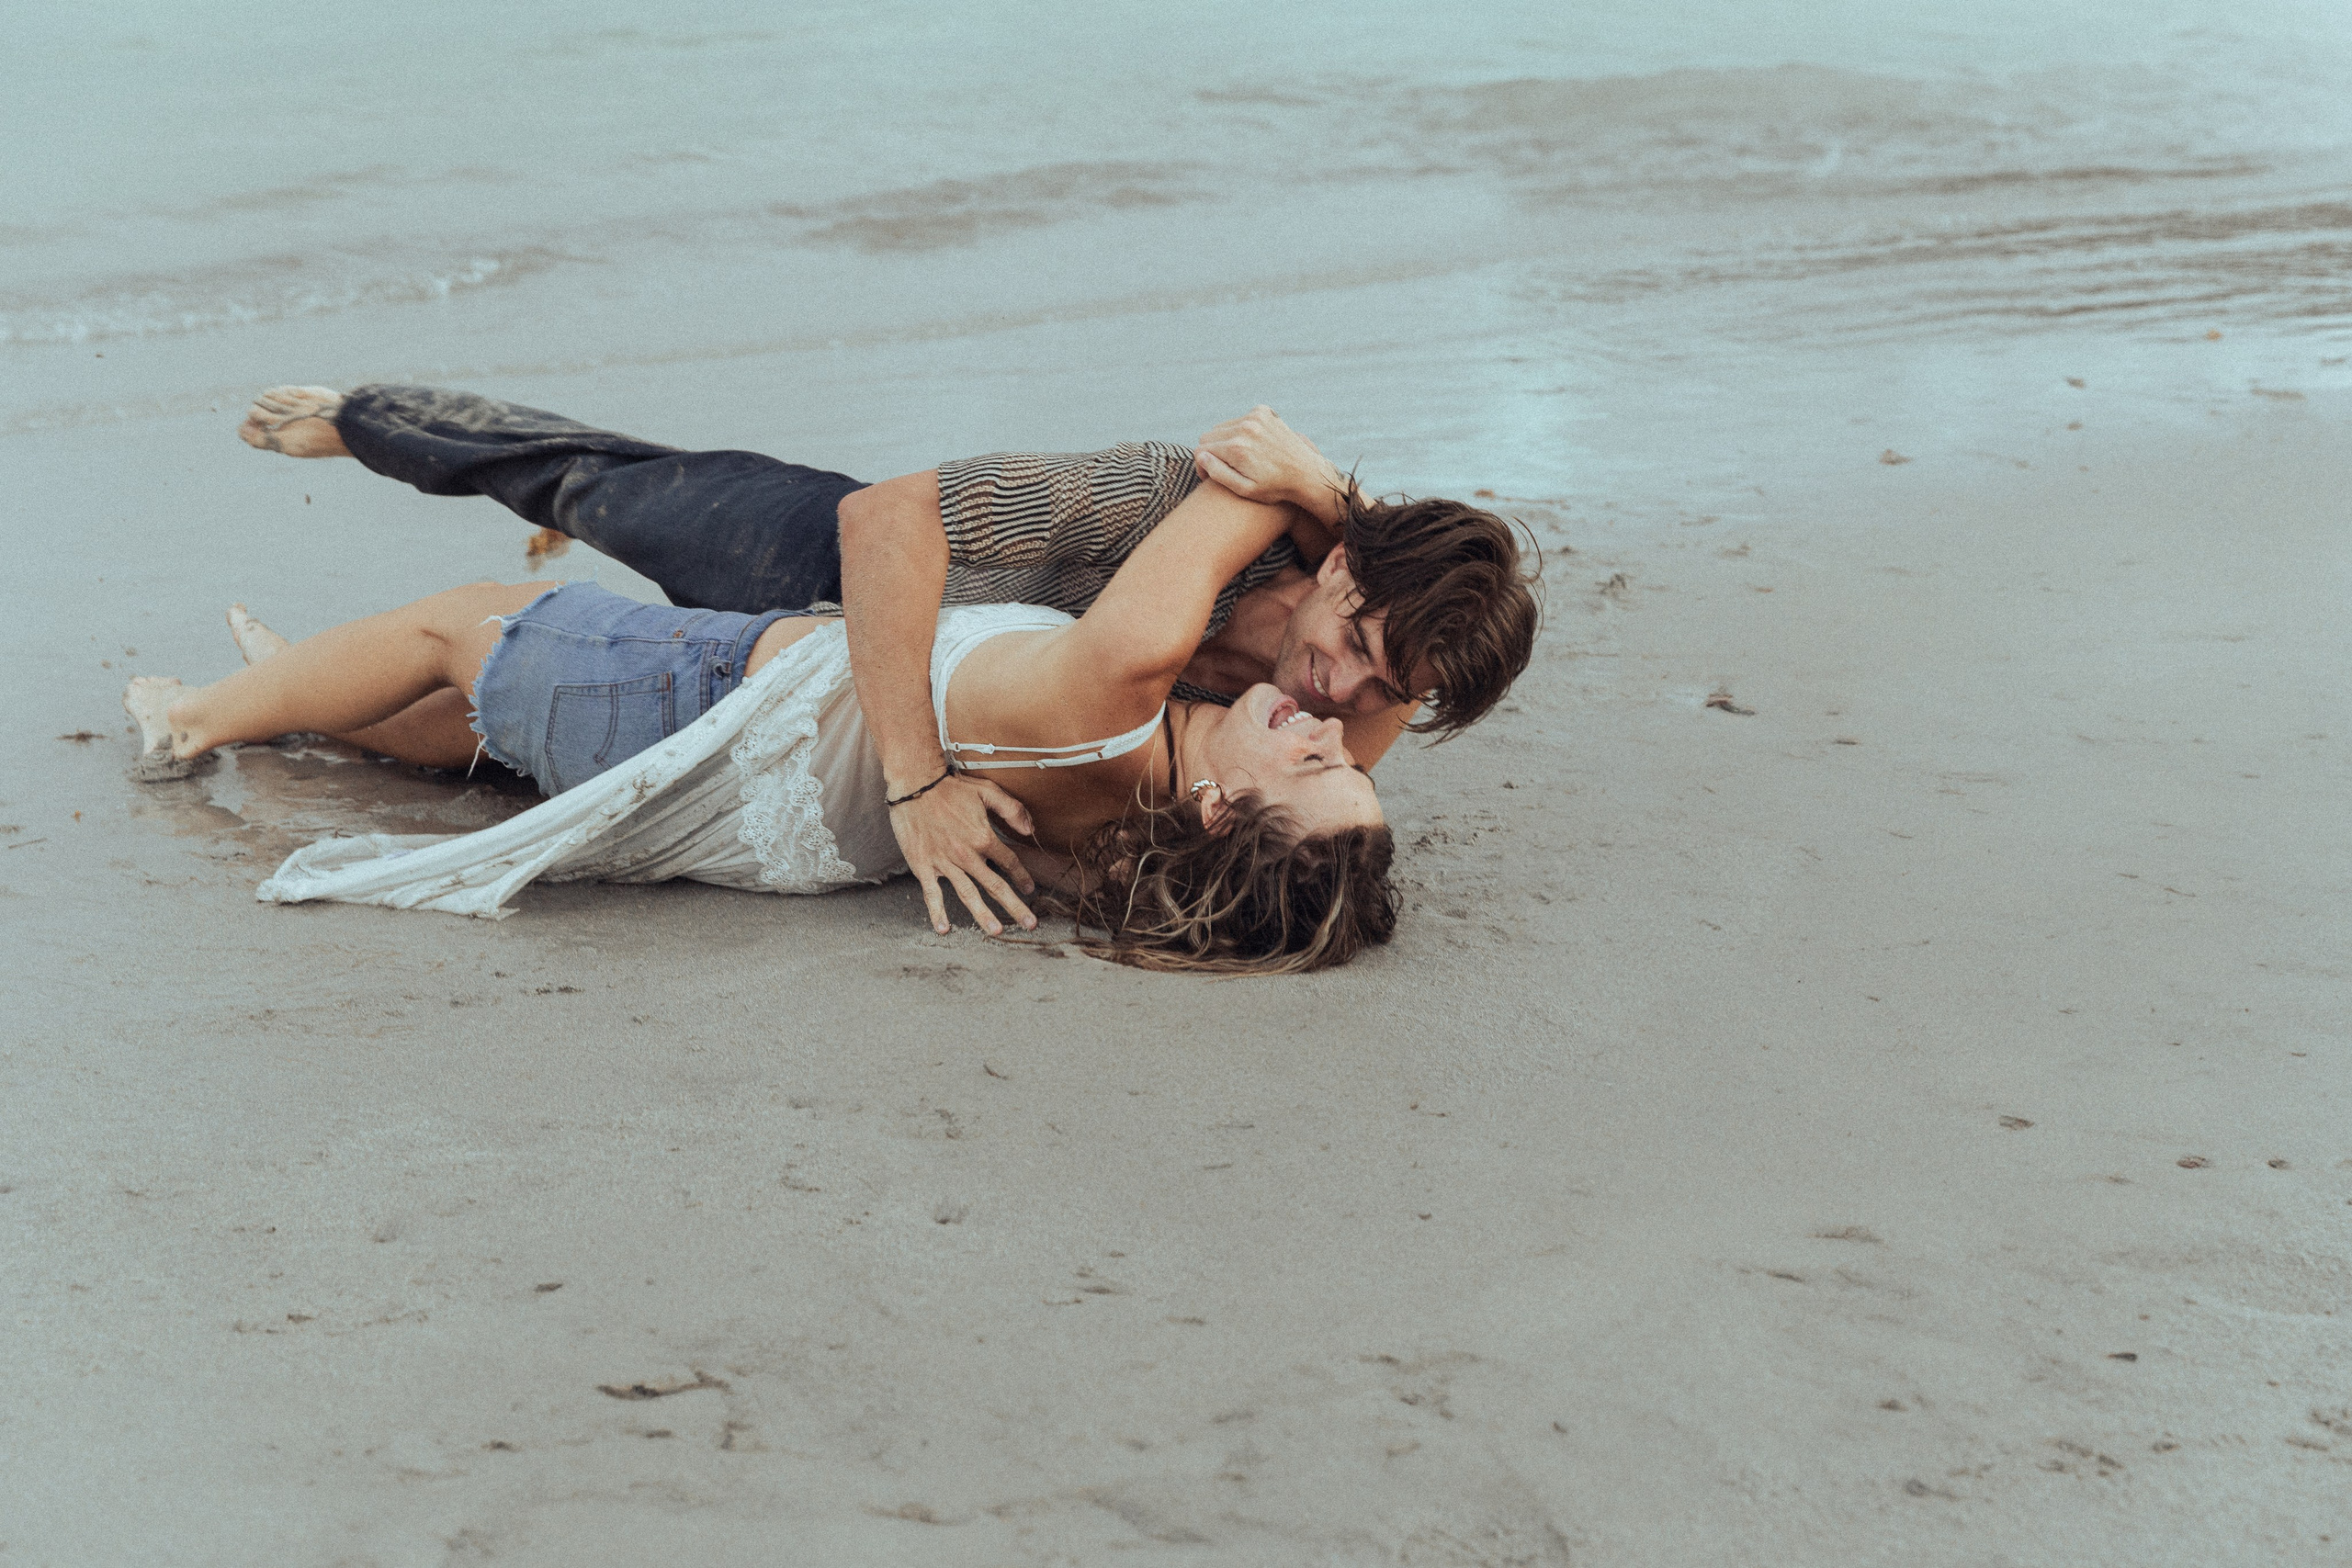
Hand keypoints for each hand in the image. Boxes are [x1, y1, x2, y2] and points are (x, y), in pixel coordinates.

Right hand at [888, 773, 1038, 935]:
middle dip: (1015, 907)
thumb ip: (1012, 809)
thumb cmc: (950, 787)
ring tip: (996, 932)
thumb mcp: (987, 790)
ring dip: (983, 915)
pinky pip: (932, 893)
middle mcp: (967, 854)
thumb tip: (1030, 829)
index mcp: (984, 837)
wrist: (914, 783)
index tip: (1031, 889)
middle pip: (995, 886)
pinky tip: (944, 929)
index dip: (1022, 877)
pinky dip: (937, 912)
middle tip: (1030, 925)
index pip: (1009, 863)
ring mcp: (944, 862)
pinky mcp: (923, 865)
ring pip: (968, 894)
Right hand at [1194, 406, 1347, 524]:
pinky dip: (1241, 430)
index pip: (1201, 449)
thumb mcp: (1244, 489)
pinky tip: (1253, 445)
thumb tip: (1201, 455)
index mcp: (1237, 447)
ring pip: (1223, 426)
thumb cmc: (1275, 487)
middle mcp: (1245, 427)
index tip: (1209, 476)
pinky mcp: (1264, 411)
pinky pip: (1240, 418)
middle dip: (1212, 452)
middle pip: (1209, 435)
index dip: (1202, 465)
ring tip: (1239, 458)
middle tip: (1223, 467)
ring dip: (1226, 440)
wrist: (1307, 473)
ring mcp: (1255, 416)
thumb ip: (1218, 473)